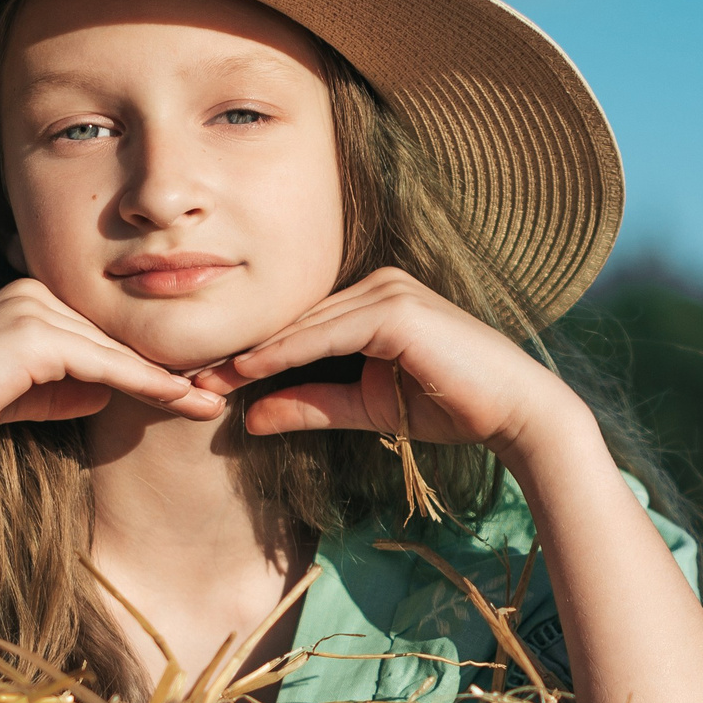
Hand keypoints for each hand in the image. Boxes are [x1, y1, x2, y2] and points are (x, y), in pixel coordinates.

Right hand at [0, 279, 222, 467]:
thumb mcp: (19, 397)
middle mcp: (34, 289)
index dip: (146, 362)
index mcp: (29, 297)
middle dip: (168, 368)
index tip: (191, 386)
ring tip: (210, 403)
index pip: (102, 331)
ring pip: (116, 349)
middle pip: (116, 335)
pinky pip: (102, 363)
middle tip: (217, 393)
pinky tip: (179, 399)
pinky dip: (144, 384)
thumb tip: (106, 390)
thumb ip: (62, 388)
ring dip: (167, 380)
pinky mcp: (32, 334)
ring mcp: (33, 307)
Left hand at [190, 268, 582, 458]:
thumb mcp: (367, 407)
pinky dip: (285, 353)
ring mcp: (387, 290)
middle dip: (241, 350)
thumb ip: (311, 405)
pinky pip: (326, 333)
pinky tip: (248, 371)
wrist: (513, 411)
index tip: (206, 378)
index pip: (299, 324)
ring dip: (254, 352)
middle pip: (294, 318)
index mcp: (371, 298)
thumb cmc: (450, 404)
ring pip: (304, 324)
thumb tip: (251, 419)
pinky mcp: (395, 309)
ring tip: (206, 376)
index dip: (252, 352)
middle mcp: (377, 283)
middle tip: (189, 376)